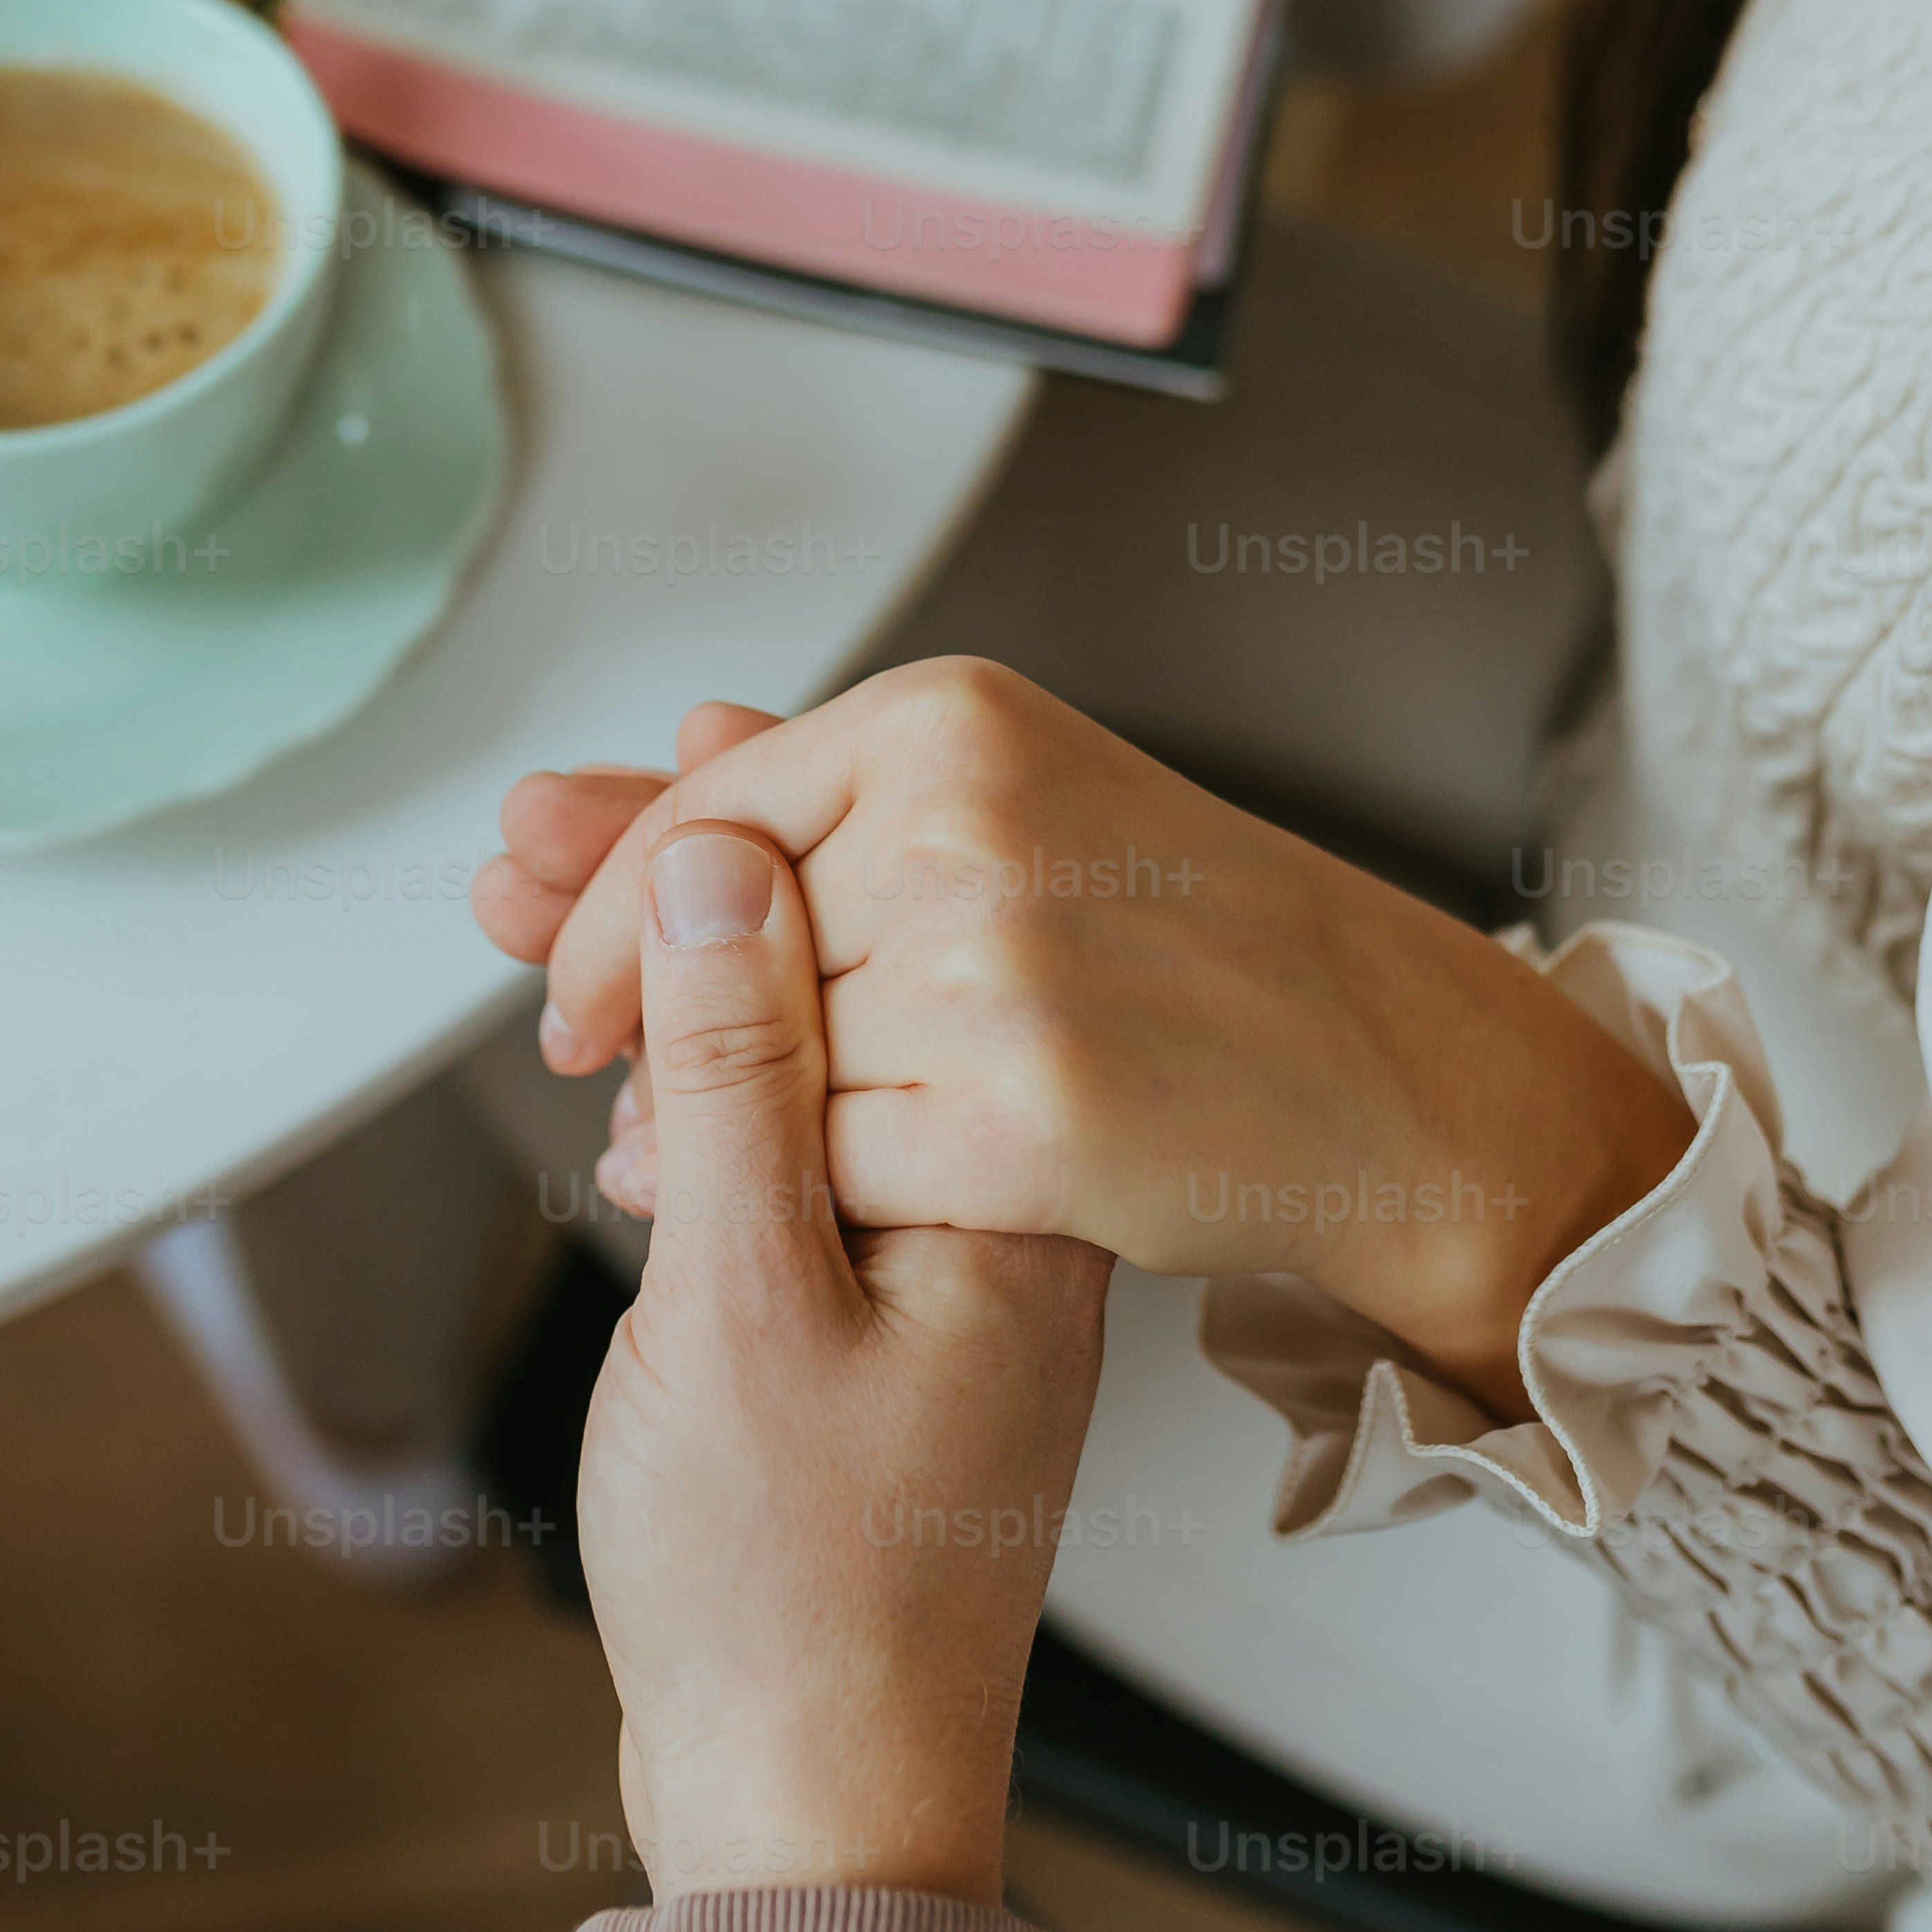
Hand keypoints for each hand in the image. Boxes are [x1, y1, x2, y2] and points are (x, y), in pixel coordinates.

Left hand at [476, 661, 1690, 1424]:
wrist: (1370, 1060)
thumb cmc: (1177, 935)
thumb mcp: (998, 809)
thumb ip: (806, 798)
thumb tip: (617, 774)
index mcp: (949, 719)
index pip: (702, 818)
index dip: (607, 913)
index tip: (561, 987)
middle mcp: (965, 822)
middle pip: (722, 949)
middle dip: (659, 1044)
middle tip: (631, 1105)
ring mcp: (998, 969)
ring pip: (770, 1066)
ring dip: (725, 1136)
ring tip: (759, 1168)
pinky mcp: (1029, 1117)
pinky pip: (838, 1167)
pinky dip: (814, 1200)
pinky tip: (827, 1212)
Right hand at [576, 815, 1109, 1907]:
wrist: (818, 1818)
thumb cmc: (796, 1601)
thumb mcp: (738, 1298)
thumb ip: (737, 1072)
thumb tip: (725, 862)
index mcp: (1005, 1182)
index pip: (875, 937)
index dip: (718, 845)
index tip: (593, 798)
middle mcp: (986, 1202)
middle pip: (825, 981)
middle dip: (665, 897)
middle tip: (524, 841)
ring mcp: (922, 1263)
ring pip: (785, 1062)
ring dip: (661, 985)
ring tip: (531, 910)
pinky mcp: (862, 1321)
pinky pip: (777, 1156)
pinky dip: (684, 1097)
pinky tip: (619, 1062)